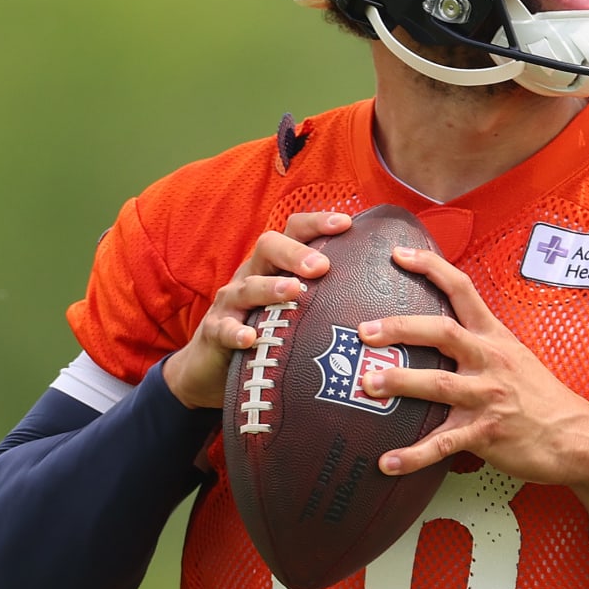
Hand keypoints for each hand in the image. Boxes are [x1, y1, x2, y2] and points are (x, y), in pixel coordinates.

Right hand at [163, 210, 352, 409]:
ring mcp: (231, 302)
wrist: (211, 365)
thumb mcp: (292, 306)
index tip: (346, 224)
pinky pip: (224, 328)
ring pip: (248, 286)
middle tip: (321, 266)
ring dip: (271, 288)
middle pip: (268, 246)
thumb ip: (323, 294)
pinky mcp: (215, 331)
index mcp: (274, 264)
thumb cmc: (265, 328)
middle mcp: (252, 274)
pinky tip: (250, 338)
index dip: (317, 223)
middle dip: (295, 252)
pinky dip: (236, 331)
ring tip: (293, 292)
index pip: (294, 230)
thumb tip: (377, 289)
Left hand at [355, 245, 588, 530]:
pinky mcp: (486, 433)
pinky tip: (388, 462)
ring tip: (367, 384)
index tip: (397, 254)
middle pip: (442, 333)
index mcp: (494, 337)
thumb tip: (436, 332)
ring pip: (439, 384)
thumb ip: (478, 342)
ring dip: (400, 383)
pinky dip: (413, 455)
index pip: (462, 290)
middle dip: (401, 329)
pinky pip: (443, 444)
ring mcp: (487, 397)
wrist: (575, 436)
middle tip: (366, 331)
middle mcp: (490, 361)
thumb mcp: (514, 356)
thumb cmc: (541, 397)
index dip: (430, 267)